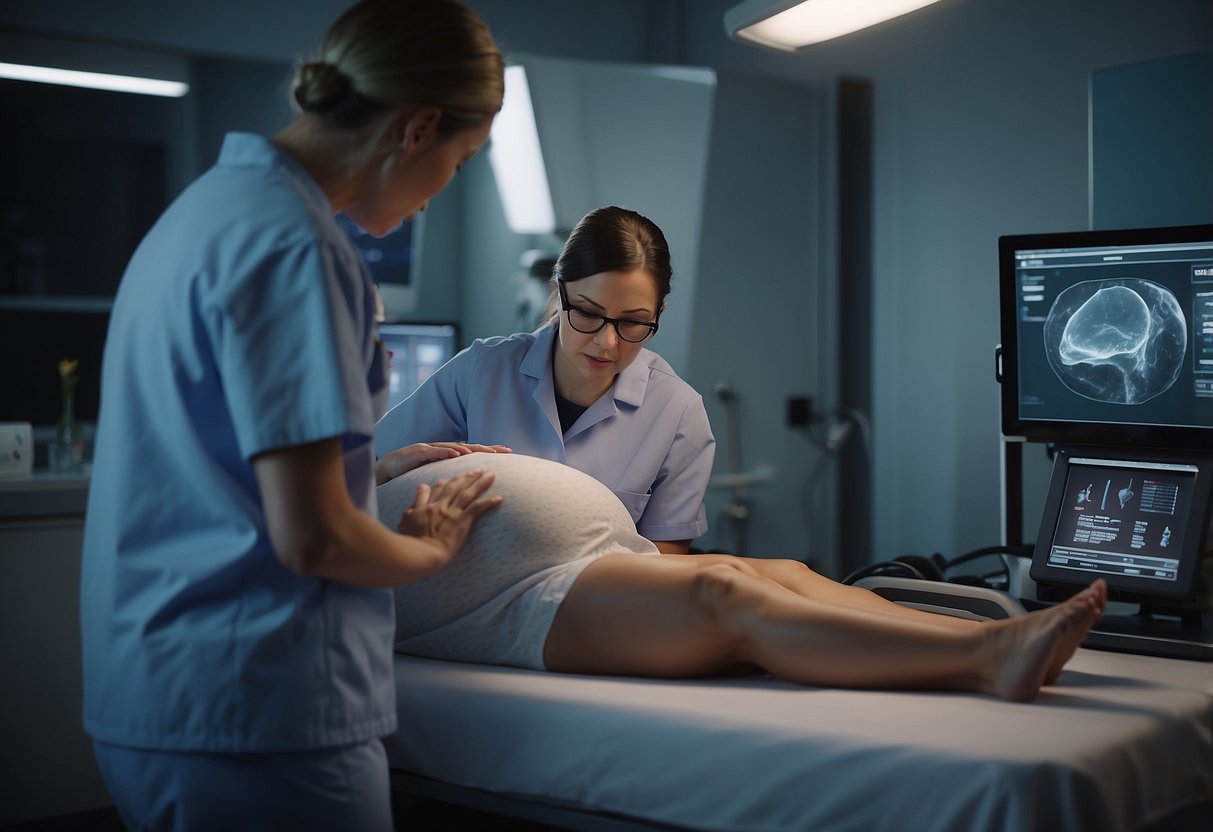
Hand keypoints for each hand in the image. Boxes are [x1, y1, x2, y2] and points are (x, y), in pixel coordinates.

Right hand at [375, 442, 511, 484]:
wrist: (388, 468)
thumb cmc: (411, 472)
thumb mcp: (435, 475)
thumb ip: (450, 475)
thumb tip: (467, 480)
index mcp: (448, 455)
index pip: (473, 453)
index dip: (489, 452)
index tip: (507, 453)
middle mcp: (442, 449)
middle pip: (469, 447)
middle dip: (488, 448)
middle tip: (505, 450)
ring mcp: (431, 449)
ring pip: (454, 448)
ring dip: (471, 449)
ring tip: (486, 451)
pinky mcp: (419, 452)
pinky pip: (434, 452)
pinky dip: (446, 452)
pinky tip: (457, 453)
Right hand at [398, 469, 502, 560]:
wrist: (421, 553)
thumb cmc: (411, 541)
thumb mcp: (407, 518)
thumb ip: (416, 501)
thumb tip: (421, 486)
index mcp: (428, 506)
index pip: (439, 489)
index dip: (448, 482)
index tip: (455, 477)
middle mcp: (441, 506)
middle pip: (456, 487)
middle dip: (468, 477)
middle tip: (479, 470)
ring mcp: (452, 513)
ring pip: (468, 493)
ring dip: (481, 483)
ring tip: (491, 475)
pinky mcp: (461, 522)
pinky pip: (478, 508)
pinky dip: (489, 502)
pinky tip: (499, 497)